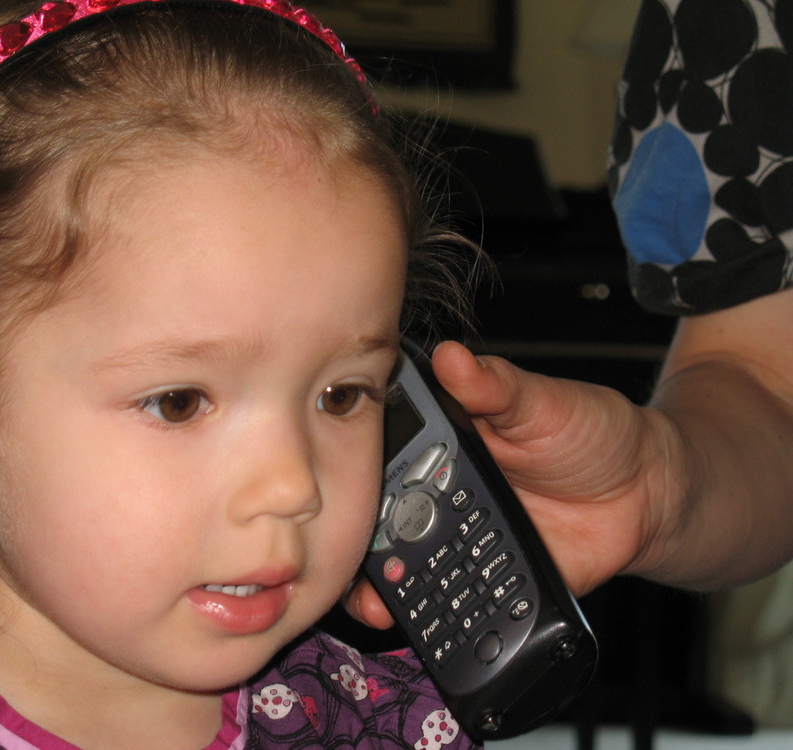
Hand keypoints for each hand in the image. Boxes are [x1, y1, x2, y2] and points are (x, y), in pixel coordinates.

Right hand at [347, 340, 675, 627]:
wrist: (649, 492)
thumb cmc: (594, 432)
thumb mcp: (543, 401)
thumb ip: (495, 386)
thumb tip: (452, 357)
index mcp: (446, 444)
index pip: (386, 457)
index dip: (358, 473)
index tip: (336, 485)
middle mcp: (445, 492)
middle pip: (385, 517)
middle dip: (360, 538)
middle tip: (347, 548)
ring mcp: (464, 538)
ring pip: (409, 563)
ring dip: (383, 585)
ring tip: (372, 598)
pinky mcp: (490, 577)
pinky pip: (456, 598)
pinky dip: (432, 615)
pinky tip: (416, 624)